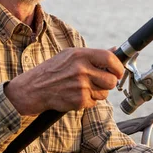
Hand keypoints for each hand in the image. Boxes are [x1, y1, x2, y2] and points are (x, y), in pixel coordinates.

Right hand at [5, 48, 123, 114]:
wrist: (34, 88)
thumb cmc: (54, 70)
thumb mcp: (71, 56)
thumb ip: (94, 54)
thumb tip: (115, 50)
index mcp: (80, 55)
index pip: (110, 58)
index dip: (118, 67)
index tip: (118, 72)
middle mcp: (81, 69)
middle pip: (111, 80)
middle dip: (109, 83)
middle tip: (100, 82)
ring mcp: (80, 86)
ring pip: (104, 93)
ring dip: (98, 93)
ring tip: (83, 88)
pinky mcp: (79, 100)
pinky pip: (94, 102)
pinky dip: (88, 101)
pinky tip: (76, 94)